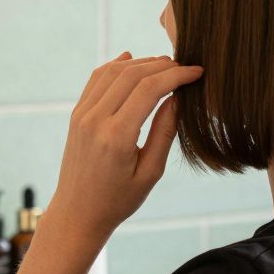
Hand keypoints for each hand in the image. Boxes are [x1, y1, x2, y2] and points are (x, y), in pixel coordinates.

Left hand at [45, 52, 204, 241]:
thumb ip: (164, 132)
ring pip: (113, 71)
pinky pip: (96, 79)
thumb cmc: (118, 200)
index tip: (197, 72)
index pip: (150, 89)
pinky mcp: (76, 115)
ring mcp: (82, 115)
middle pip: (132, 74)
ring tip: (165, 65)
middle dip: (162, 65)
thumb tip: (178, 97)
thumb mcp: (150, 172)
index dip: (177, 75)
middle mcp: (95, 120)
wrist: (77, 212)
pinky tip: (132, 61)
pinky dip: (115, 66)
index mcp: (117, 136)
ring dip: (141, 63)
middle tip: (185, 67)